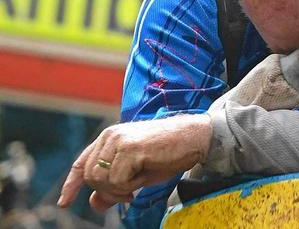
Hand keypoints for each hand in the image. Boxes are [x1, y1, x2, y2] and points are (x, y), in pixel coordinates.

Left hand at [57, 114, 211, 210]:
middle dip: (107, 192)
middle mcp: (109, 136)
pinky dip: (130, 186)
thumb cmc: (168, 153)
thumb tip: (95, 202)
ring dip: (119, 189)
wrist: (193, 138)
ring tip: (138, 183)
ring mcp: (118, 141)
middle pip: (90, 176)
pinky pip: (117, 180)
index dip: (71, 184)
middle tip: (129, 194)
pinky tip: (144, 177)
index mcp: (109, 138)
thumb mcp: (138, 174)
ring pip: (100, 180)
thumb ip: (115, 186)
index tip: (64, 202)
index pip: (81, 163)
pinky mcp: (129, 148)